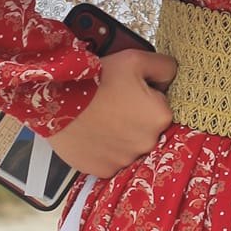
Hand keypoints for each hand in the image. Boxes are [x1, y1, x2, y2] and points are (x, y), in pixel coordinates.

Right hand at [47, 48, 177, 177]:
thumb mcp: (137, 59)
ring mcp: (125, 160)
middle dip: (136, 119)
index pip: (162, 107)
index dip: (147, 97)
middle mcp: (147, 143)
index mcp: (160, 117)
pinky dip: (104, 149)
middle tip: (114, 105)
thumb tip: (171, 78)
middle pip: (147, 129)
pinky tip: (94, 133)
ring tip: (101, 119)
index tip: (131, 92)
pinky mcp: (104, 170)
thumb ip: (164, 67)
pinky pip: (110, 160)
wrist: (60, 99)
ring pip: (129, 146)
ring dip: (120, 136)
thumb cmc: (98, 79)